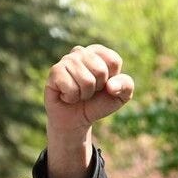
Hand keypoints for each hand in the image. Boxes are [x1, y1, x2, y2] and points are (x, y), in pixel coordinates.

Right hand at [44, 44, 134, 177]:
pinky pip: (68, 81)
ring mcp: (64, 62)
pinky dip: (71, 94)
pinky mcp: (52, 74)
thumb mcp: (118, 99)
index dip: (113, 78)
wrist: (75, 124)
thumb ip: (125, 88)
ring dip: (84, 93)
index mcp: (98, 54)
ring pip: (85, 76)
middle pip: (100, 68)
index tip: (105, 88)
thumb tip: (112, 85)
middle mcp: (80, 52)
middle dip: (98, 87)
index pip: (113, 59)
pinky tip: (67, 97)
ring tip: (78, 97)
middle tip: (89, 95)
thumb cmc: (97, 107)